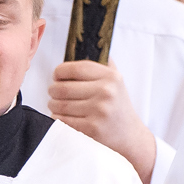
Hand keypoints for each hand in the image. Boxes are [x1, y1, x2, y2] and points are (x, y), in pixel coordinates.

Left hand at [48, 60, 156, 183]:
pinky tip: (63, 117)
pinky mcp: (91, 129)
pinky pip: (61, 120)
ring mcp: (99, 111)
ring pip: (59, 104)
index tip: (57, 76)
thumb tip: (83, 47)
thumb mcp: (117, 82)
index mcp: (111, 77)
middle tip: (54, 93)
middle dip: (53, 90)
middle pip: (62, 87)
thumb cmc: (118, 107)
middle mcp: (106, 92)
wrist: (130, 137)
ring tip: (57, 105)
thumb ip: (102, 65)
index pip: (75, 68)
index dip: (60, 72)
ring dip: (53, 105)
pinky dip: (57, 118)